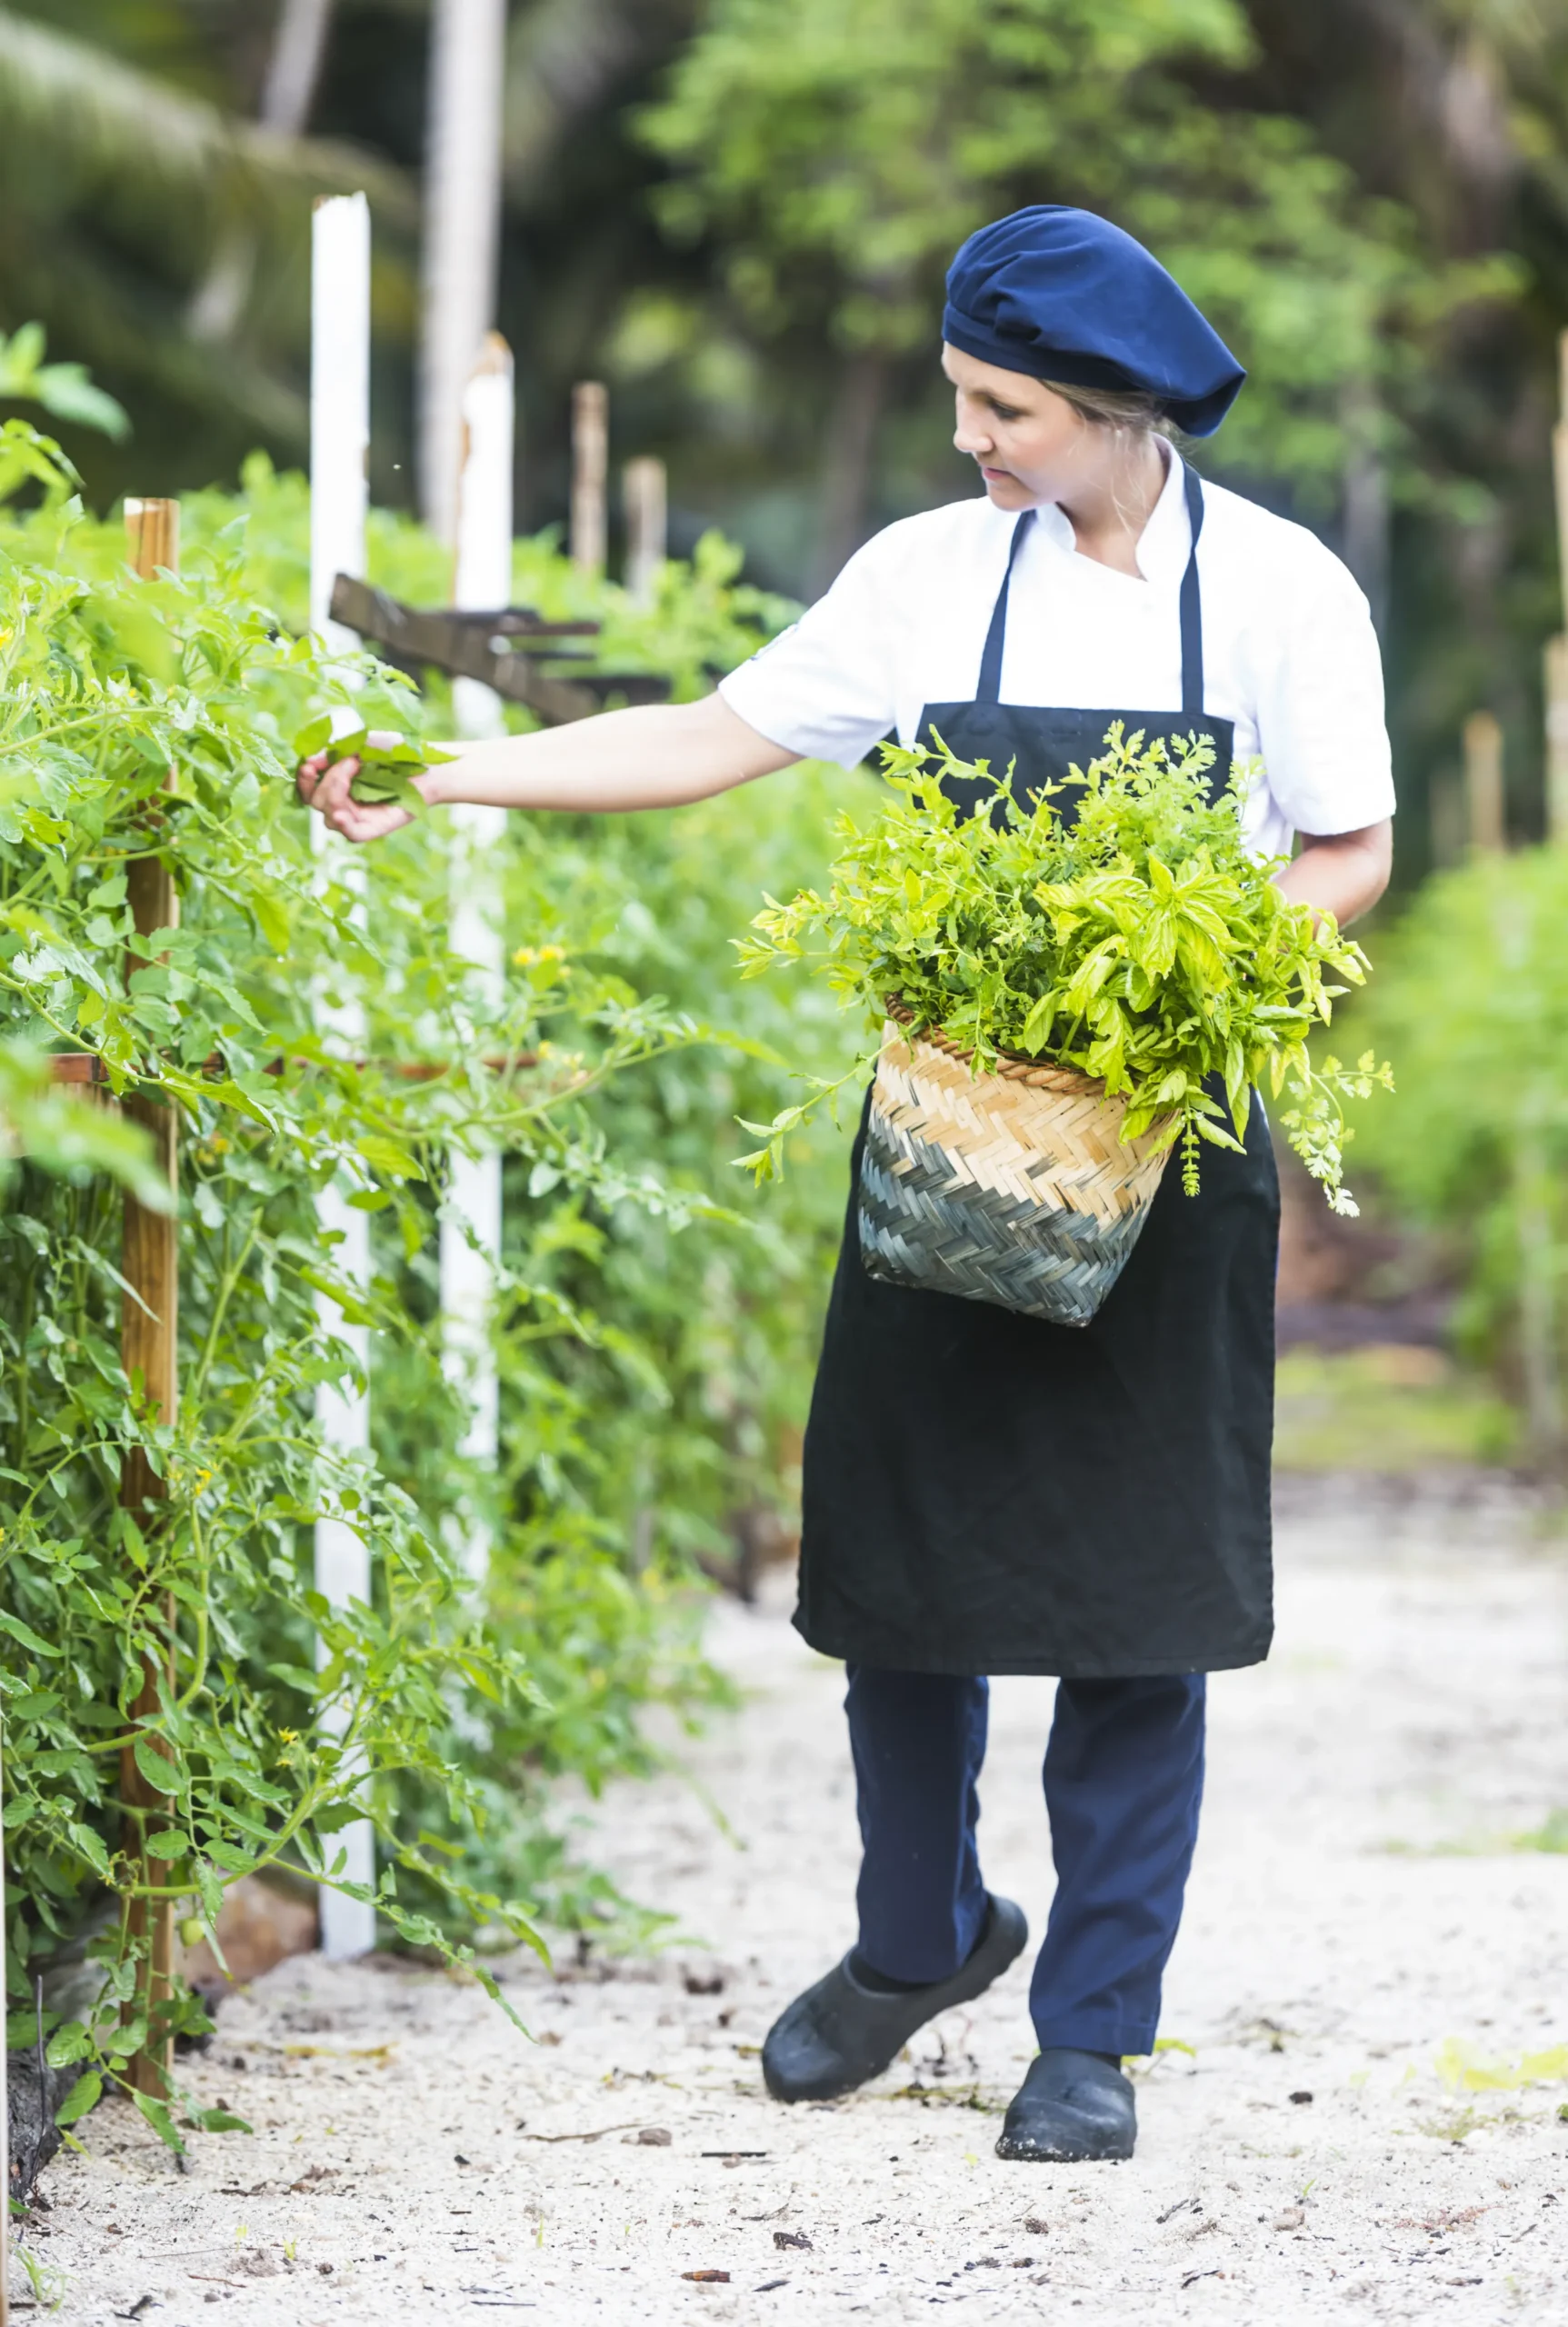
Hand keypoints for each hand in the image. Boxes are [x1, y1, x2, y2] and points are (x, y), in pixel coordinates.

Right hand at [295, 730, 429, 843]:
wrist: (425, 762)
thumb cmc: (393, 752)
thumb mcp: (360, 746)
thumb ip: (333, 754)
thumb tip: (310, 761)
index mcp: (335, 787)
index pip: (308, 791)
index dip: (303, 780)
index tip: (309, 765)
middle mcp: (343, 805)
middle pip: (317, 802)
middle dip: (328, 779)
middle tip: (351, 761)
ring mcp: (358, 819)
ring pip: (330, 818)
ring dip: (335, 793)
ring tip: (356, 770)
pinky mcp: (375, 828)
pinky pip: (352, 834)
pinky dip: (344, 825)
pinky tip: (341, 813)